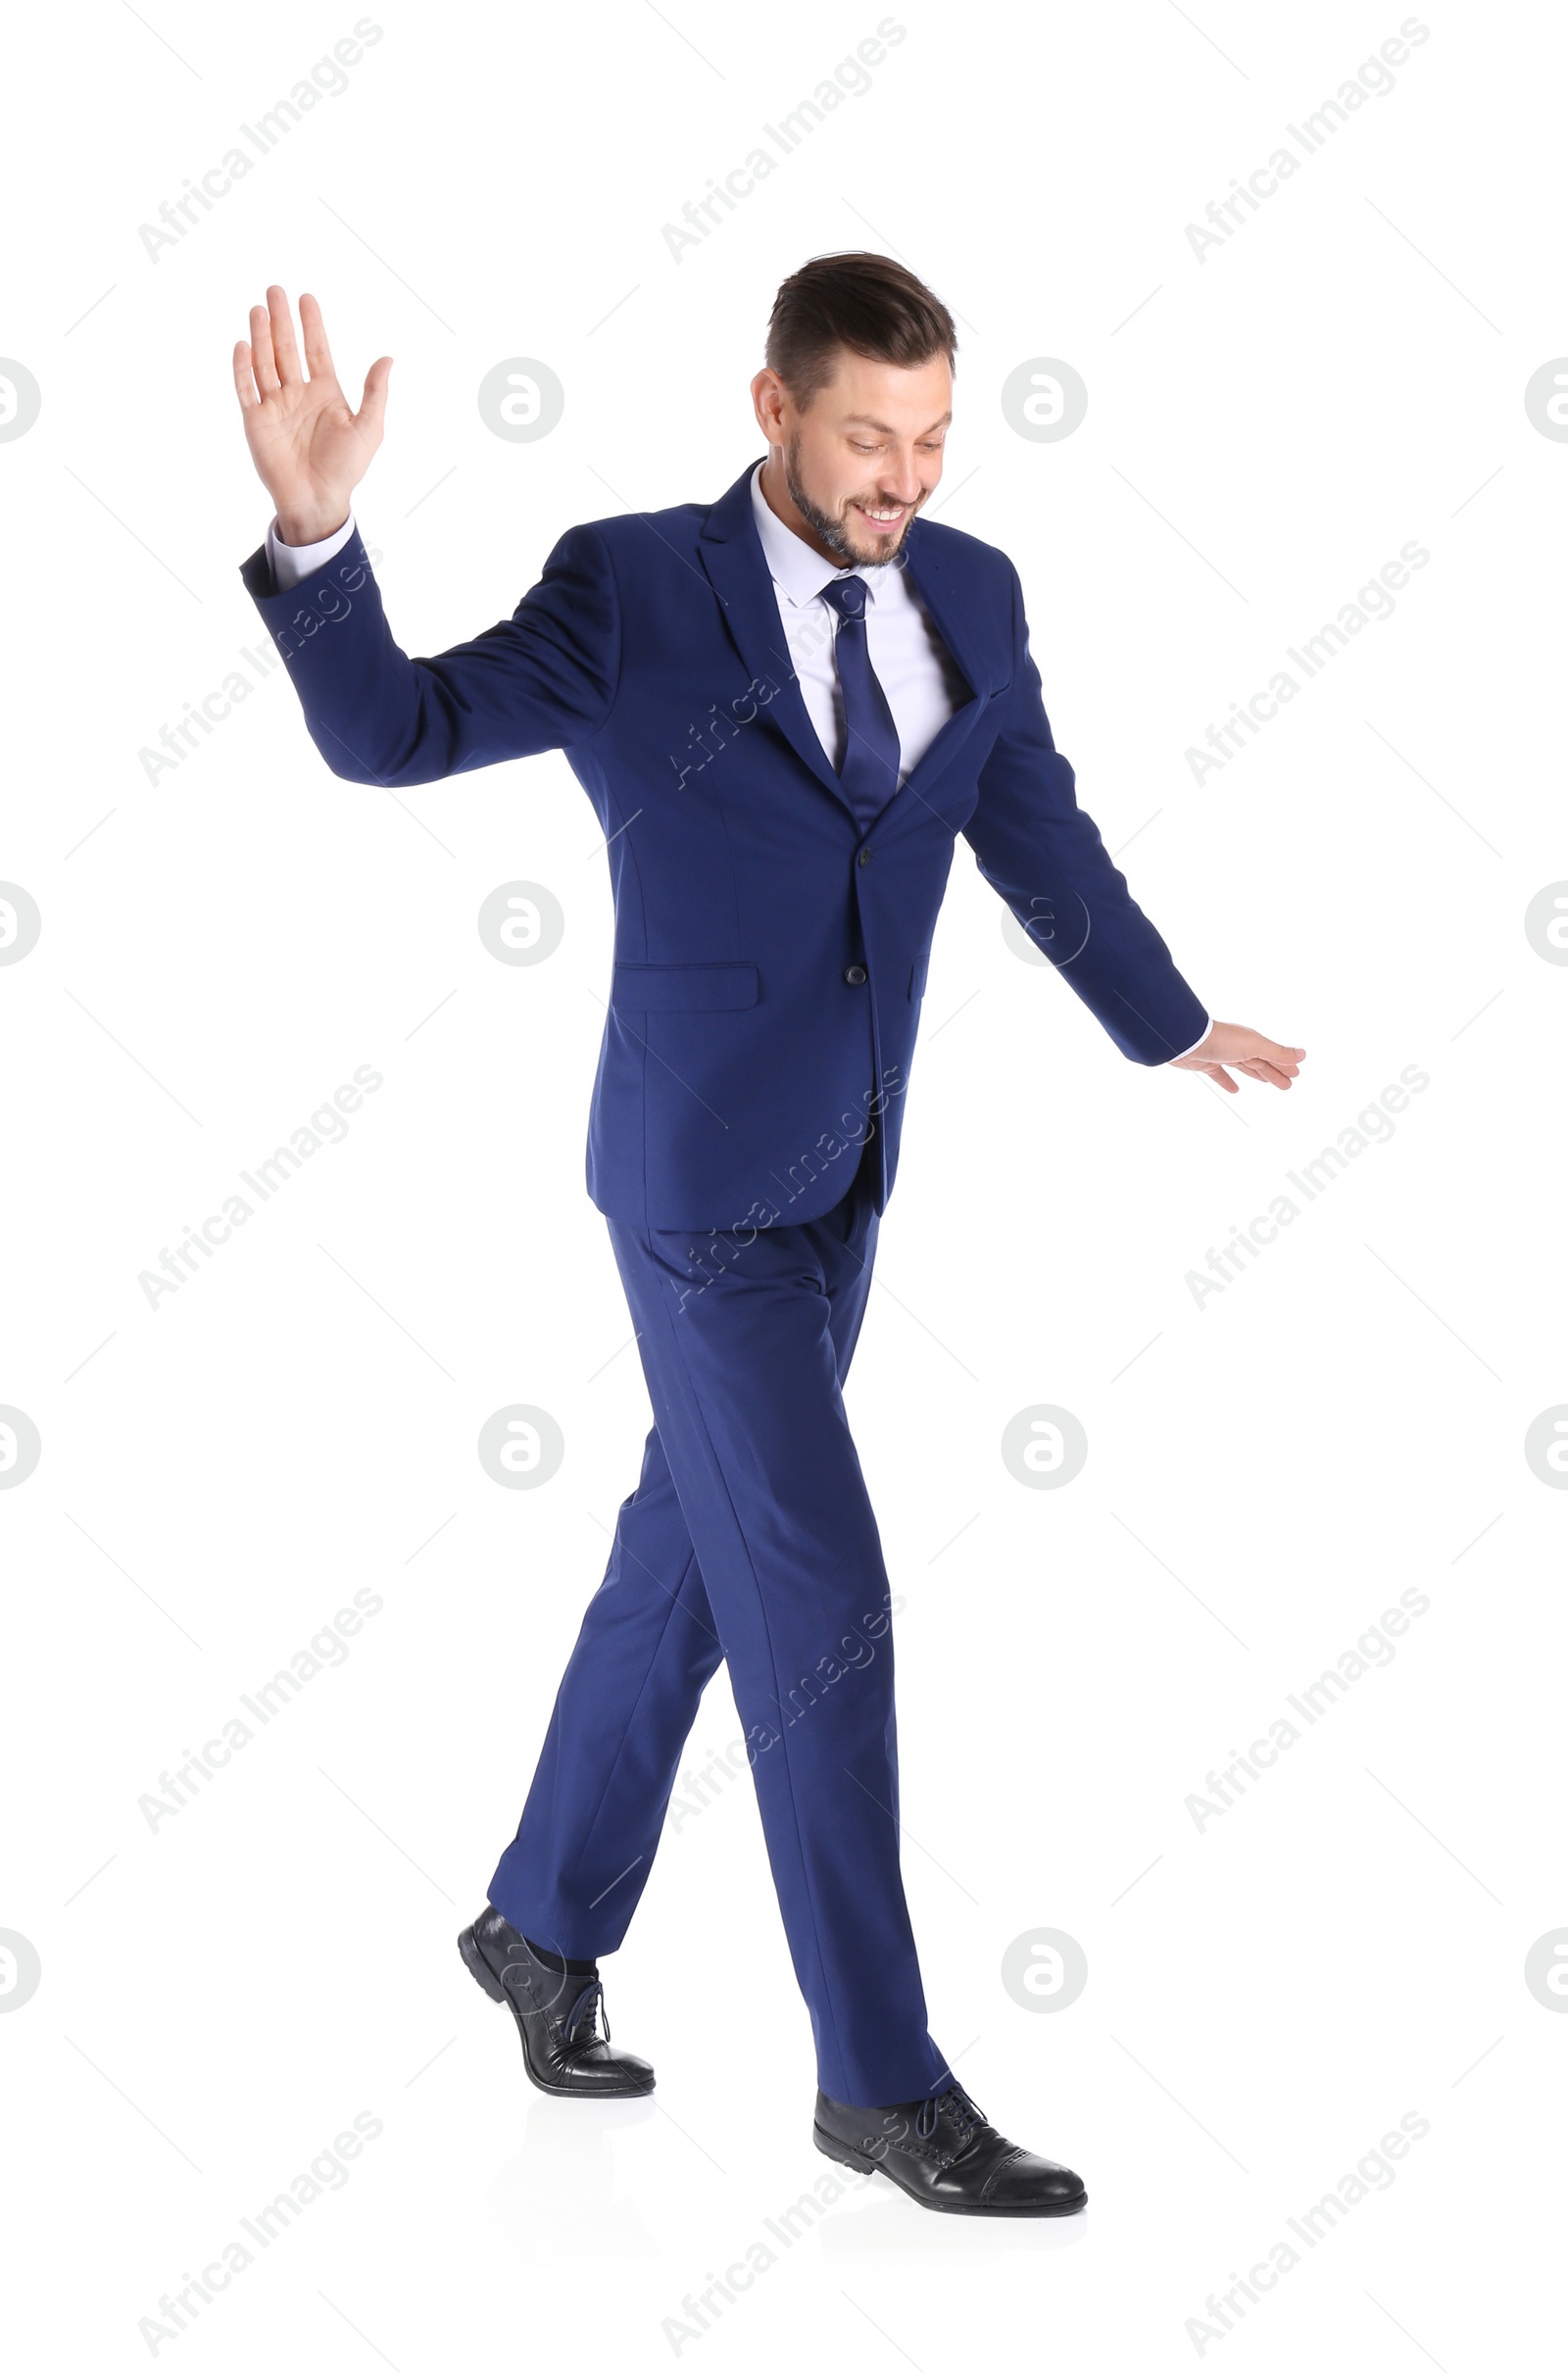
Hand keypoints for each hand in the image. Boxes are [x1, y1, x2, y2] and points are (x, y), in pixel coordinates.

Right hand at [233, 286, 390, 545]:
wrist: (318, 500)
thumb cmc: (346, 469)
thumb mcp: (369, 428)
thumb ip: (375, 393)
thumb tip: (387, 359)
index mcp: (325, 393)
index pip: (316, 350)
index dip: (312, 325)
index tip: (307, 298)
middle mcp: (298, 394)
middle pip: (286, 349)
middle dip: (282, 320)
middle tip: (275, 290)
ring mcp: (275, 406)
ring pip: (265, 363)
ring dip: (262, 336)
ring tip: (259, 309)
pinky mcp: (256, 421)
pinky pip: (247, 389)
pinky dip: (243, 368)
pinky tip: (244, 344)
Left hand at [1169, 1021, 1304, 1092]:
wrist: (1187, 1039)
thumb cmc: (1221, 1039)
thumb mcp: (1254, 1046)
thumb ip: (1277, 1052)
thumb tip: (1303, 1054)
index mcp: (1252, 1040)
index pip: (1273, 1055)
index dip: (1284, 1065)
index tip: (1296, 1074)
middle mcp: (1239, 1046)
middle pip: (1262, 1062)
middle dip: (1275, 1072)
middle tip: (1288, 1085)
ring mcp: (1222, 1054)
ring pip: (1245, 1067)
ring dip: (1258, 1075)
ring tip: (1269, 1084)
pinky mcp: (1207, 1064)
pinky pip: (1221, 1074)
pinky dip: (1229, 1082)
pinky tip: (1235, 1091)